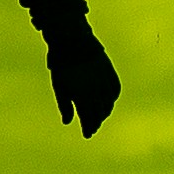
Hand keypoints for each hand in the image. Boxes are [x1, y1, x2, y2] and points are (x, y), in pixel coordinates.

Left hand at [47, 25, 121, 139]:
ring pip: (109, 102)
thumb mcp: (59, 85)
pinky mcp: (109, 70)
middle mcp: (96, 89)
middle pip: (100, 112)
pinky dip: (112, 98)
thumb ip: (64, 105)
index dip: (88, 128)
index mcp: (82, 94)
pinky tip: (108, 102)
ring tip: (99, 117)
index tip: (87, 135)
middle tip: (92, 128)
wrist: (72, 38)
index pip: (89, 117)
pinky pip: (115, 89)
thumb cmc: (61, 63)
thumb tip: (67, 122)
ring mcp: (104, 79)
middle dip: (96, 122)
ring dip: (105, 112)